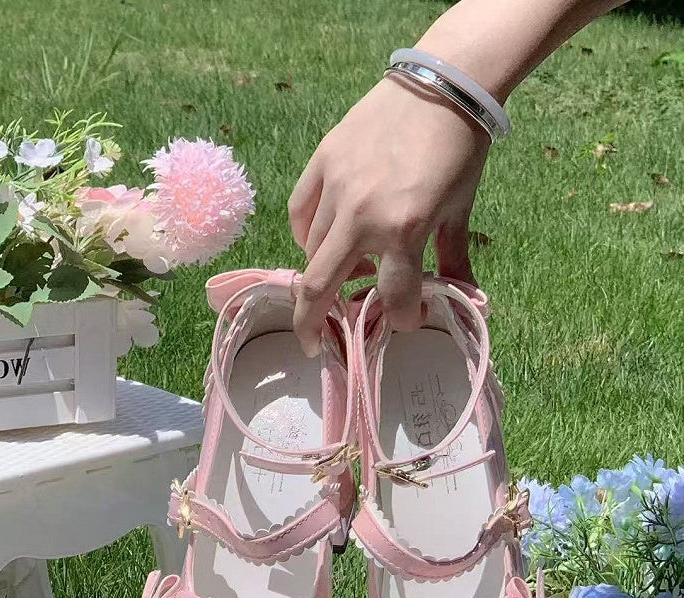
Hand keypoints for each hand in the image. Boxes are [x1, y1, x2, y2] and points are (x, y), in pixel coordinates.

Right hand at [288, 75, 490, 354]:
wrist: (443, 82)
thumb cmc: (459, 149)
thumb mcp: (459, 210)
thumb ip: (454, 259)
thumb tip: (467, 298)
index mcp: (405, 230)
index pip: (393, 298)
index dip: (402, 319)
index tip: (408, 319)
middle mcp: (363, 215)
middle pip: (320, 286)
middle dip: (313, 324)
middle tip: (313, 344)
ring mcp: (337, 188)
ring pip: (312, 251)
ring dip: (324, 273)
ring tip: (343, 276)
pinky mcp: (323, 162)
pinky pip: (301, 212)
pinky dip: (307, 234)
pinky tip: (322, 240)